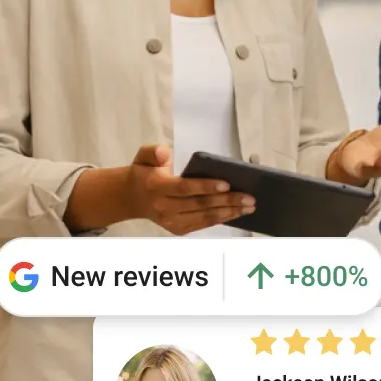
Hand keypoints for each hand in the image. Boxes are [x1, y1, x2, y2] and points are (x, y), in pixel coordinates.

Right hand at [124, 144, 254, 234]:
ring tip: (249, 207)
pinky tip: (236, 213)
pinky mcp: (178, 229)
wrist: (131, 197)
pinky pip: (202, 225)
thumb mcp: (143, 156)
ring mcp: (171, 221)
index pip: (185, 188)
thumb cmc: (144, 172)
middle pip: (200, 204)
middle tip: (249, 197)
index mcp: (157, 187)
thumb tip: (164, 153)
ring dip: (229, 212)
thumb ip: (153, 151)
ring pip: (204, 218)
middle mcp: (164, 207)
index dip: (206, 187)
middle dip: (227, 201)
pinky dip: (221, 219)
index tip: (227, 184)